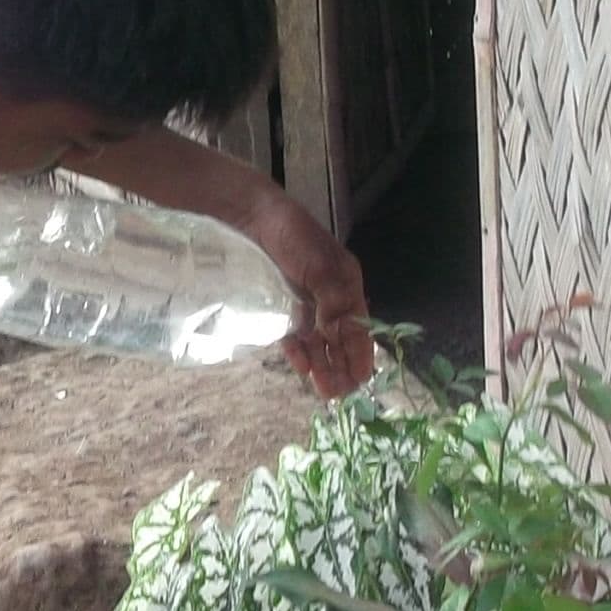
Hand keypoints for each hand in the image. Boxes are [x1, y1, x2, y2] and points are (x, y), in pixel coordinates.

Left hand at [248, 195, 374, 397]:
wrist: (249, 216)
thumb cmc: (291, 237)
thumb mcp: (320, 268)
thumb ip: (334, 303)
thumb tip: (340, 336)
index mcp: (347, 284)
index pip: (360, 326)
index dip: (361, 353)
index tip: (361, 379)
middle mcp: (329, 295)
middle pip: (340, 338)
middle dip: (341, 366)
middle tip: (338, 393)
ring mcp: (305, 301)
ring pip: (318, 341)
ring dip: (322, 365)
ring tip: (324, 390)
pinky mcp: (281, 304)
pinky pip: (294, 334)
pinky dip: (299, 351)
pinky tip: (301, 366)